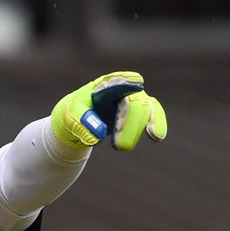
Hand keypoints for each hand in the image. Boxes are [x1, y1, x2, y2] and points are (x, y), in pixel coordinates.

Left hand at [51, 71, 166, 150]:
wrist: (81, 116)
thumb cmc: (76, 113)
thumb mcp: (72, 117)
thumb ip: (83, 124)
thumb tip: (98, 135)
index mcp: (103, 86)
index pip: (115, 83)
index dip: (126, 83)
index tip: (137, 83)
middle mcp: (123, 88)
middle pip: (133, 102)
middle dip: (128, 125)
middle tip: (118, 147)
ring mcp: (135, 96)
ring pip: (146, 108)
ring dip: (138, 128)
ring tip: (126, 147)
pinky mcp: (143, 107)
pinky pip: (155, 112)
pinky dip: (157, 123)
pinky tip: (157, 137)